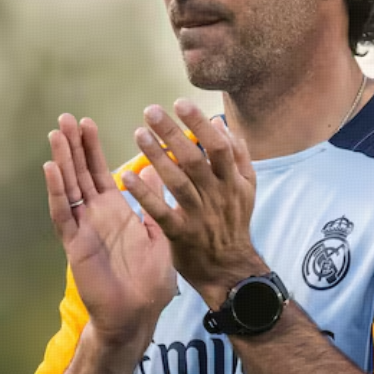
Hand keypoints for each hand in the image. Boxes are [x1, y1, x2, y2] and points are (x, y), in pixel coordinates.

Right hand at [45, 114, 175, 354]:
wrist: (137, 316)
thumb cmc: (148, 282)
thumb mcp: (158, 234)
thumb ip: (154, 203)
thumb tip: (159, 172)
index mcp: (115, 211)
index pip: (100, 172)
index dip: (91, 149)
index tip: (86, 123)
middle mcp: (95, 216)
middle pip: (80, 173)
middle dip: (73, 146)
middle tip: (65, 117)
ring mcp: (83, 228)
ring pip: (69, 187)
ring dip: (62, 160)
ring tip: (56, 133)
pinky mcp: (75, 244)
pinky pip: (63, 213)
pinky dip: (57, 190)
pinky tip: (51, 168)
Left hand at [120, 100, 266, 308]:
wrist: (230, 270)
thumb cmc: (233, 224)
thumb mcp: (246, 189)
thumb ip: (238, 157)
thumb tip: (222, 125)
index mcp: (233, 182)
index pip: (219, 146)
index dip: (200, 124)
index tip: (181, 103)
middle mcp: (218, 196)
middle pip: (195, 159)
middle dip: (173, 133)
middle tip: (151, 111)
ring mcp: (199, 216)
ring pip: (178, 182)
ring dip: (157, 157)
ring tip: (139, 134)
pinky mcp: (181, 235)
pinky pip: (161, 212)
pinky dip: (145, 194)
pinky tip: (127, 177)